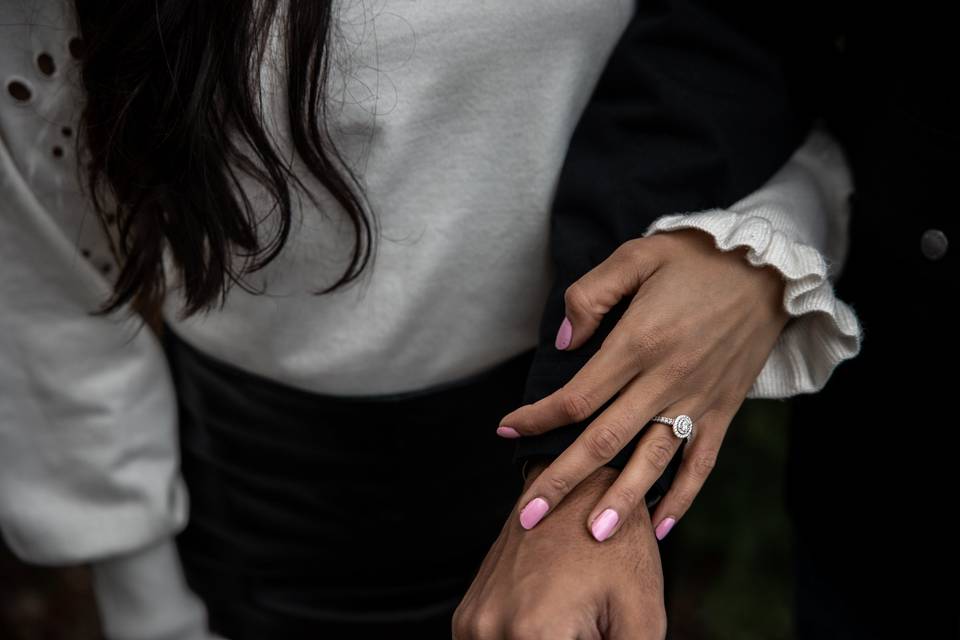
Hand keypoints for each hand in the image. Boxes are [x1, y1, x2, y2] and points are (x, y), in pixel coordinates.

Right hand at [453, 461, 665, 639]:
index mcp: (534, 634)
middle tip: (589, 629)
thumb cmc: (616, 546)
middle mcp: (489, 630)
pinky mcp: (467, 616)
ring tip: (575, 627)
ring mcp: (472, 623)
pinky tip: (554, 629)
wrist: (579, 486)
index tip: (597, 637)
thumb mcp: (641, 618)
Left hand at [496, 228, 788, 541]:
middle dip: (561, 481)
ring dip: (620, 501)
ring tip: (593, 537)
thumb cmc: (696, 258)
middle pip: (603, 442)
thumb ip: (591, 295)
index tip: (506, 431)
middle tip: (529, 516)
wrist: (769, 268)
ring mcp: (697, 400)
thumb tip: (563, 343)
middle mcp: (665, 380)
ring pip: (651, 462)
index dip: (536, 417)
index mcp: (637, 343)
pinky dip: (682, 497)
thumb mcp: (636, 256)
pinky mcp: (724, 410)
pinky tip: (661, 527)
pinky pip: (702, 464)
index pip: (575, 397)